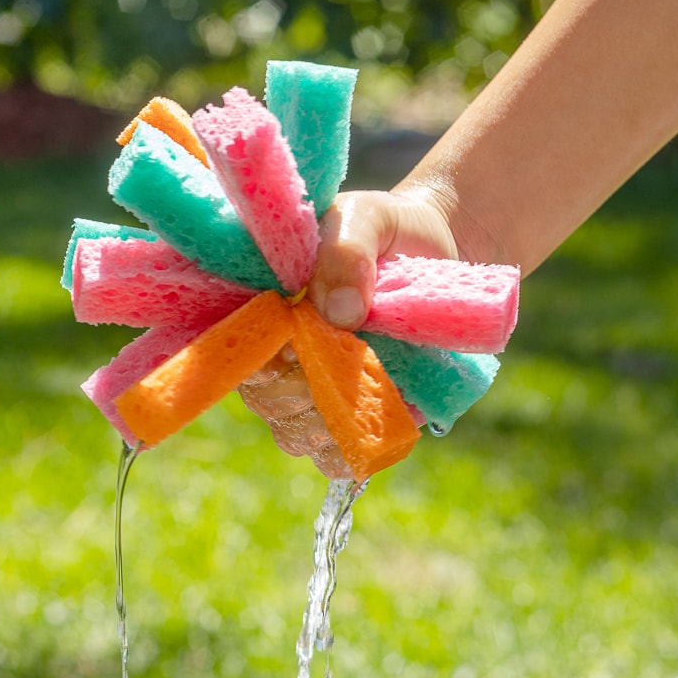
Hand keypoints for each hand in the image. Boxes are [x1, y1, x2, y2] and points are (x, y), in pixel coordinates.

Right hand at [240, 183, 462, 471]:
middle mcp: (281, 362)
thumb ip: (346, 251)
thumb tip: (341, 314)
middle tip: (348, 355)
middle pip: (267, 402)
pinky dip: (352, 449)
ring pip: (297, 434)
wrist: (442, 247)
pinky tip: (375, 422)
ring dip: (331, 419)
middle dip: (305, 387)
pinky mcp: (358, 422)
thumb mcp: (365, 219)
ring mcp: (318, 396)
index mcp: (264, 316)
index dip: (261, 359)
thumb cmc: (386, 231)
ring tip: (369, 381)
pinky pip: (337, 457)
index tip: (298, 342)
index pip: (235, 356)